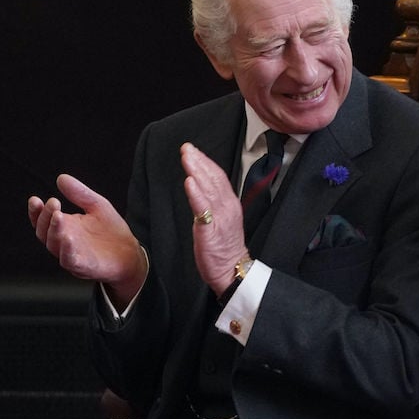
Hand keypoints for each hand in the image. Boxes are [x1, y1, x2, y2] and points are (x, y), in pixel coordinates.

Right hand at [27, 174, 146, 307]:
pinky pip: (69, 260)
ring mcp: (71, 254)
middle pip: (44, 231)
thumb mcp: (97, 206)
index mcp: (64, 226)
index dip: (36, 211)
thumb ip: (80, 194)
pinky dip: (66, 250)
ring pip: (54, 245)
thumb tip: (61, 178)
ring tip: (59, 216)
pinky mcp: (83, 266)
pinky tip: (68, 239)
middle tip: (54, 203)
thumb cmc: (111, 231)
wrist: (131, 253)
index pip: (42, 219)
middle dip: (45, 216)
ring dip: (54, 231)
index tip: (35, 199)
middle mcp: (63, 241)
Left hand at [180, 142, 248, 295]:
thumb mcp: (221, 220)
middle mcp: (227, 207)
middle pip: (214, 179)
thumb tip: (200, 190)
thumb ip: (213, 204)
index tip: (193, 150)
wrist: (232, 270)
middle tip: (186, 148)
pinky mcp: (211, 230)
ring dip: (197, 171)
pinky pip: (203, 209)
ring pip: (209, 189)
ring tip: (187, 157)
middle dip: (199, 161)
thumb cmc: (223, 247)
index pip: (219, 177)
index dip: (206, 162)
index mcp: (230, 204)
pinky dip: (196, 194)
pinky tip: (190, 182)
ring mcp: (220, 218)